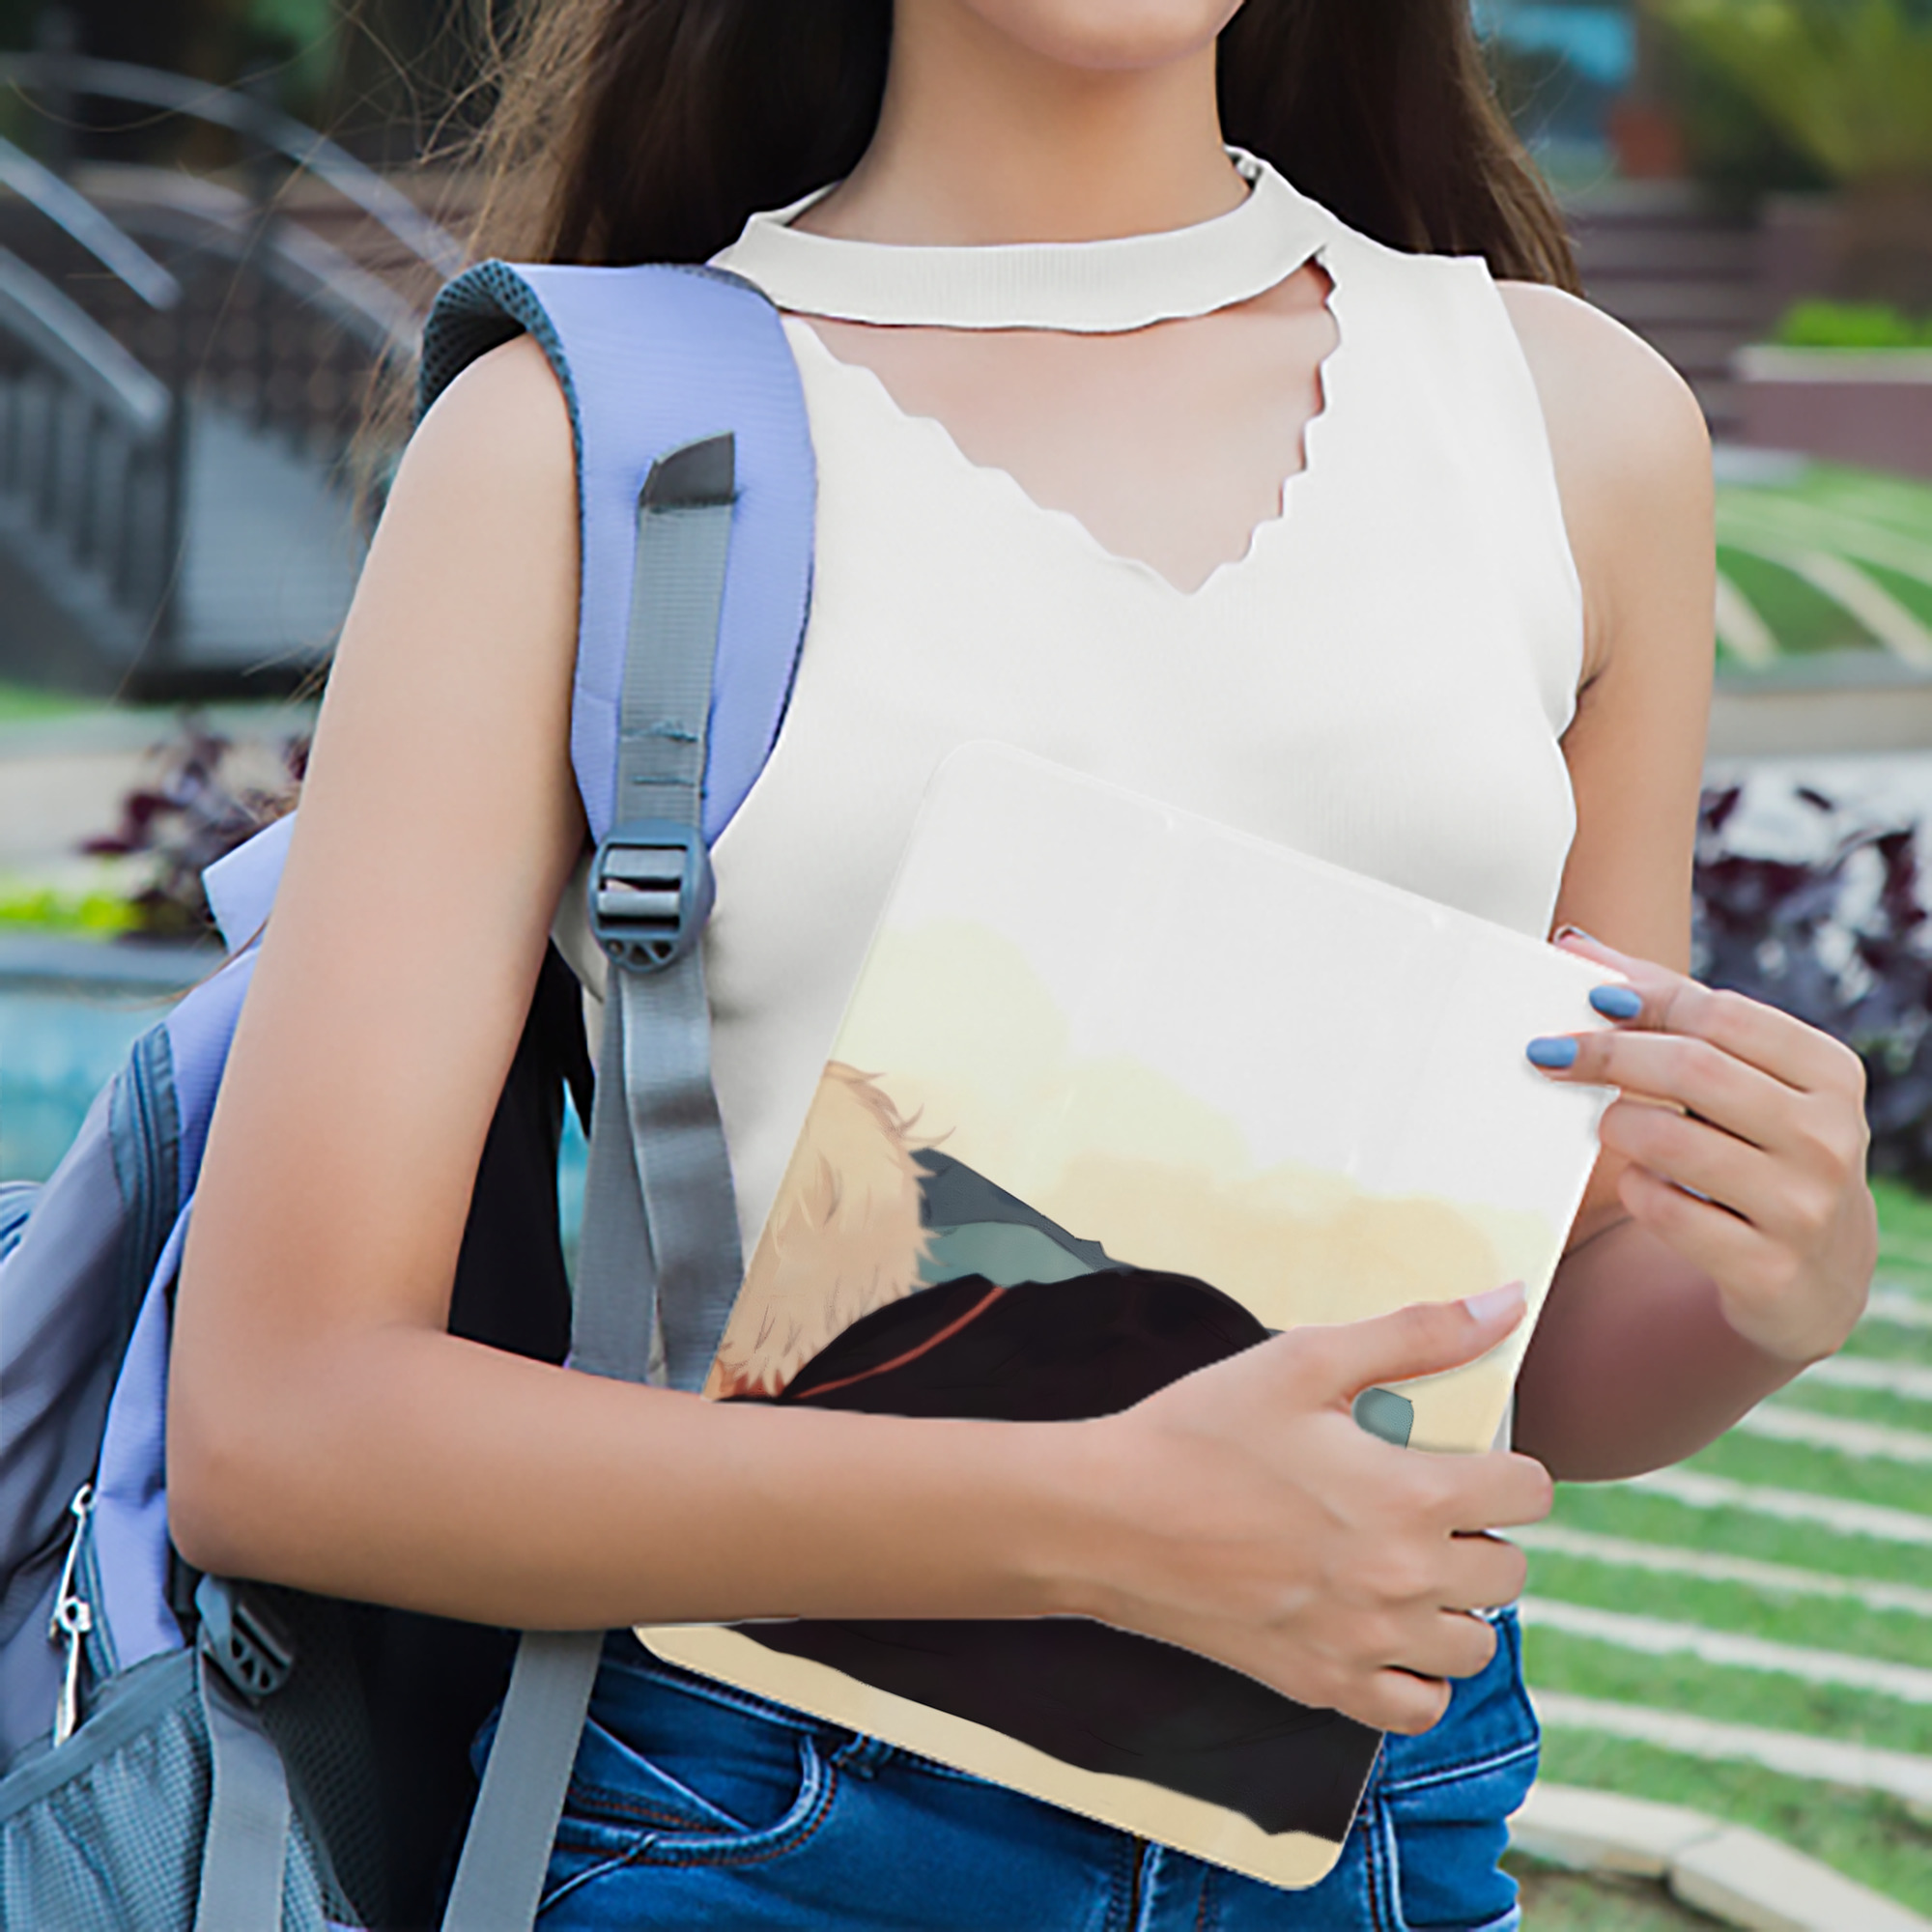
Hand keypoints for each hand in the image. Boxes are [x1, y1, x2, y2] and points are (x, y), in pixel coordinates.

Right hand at [1066, 1287, 1550, 1734]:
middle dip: (1480, 1532)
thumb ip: (1416, 1333)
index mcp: (1409, 1496)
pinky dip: (1417, 1676)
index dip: (1505, 1467)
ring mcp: (1364, 1644)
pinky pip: (1419, 1709)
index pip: (1529, 1494)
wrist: (1108, 1518)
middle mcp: (1402, 1581)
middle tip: (1423, 1505)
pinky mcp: (1322, 1685)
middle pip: (1510, 1572)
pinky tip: (1382, 1629)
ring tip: (1405, 1564)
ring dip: (1456, 1603)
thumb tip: (1508, 1303)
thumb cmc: (1201, 1430)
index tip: (1466, 1459)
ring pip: (1476, 1644)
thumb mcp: (1304, 1359)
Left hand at [1533, 931, 1875, 1363]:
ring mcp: (1803, 1207)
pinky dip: (1635, 1188)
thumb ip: (1674, 1012)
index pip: (1720, 1013)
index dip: (1642, 997)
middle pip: (1691, 1068)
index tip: (1581, 993)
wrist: (1816, 1277)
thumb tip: (1577, 947)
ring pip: (1668, 1138)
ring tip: (1612, 1125)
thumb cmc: (1760, 1151)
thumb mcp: (1746, 1081)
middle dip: (1606, 1054)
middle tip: (1547, 1053)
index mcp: (1829, 1074)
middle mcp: (1827, 1136)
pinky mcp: (1767, 1268)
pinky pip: (1662, 1209)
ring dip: (1617, 1125)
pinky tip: (1644, 1185)